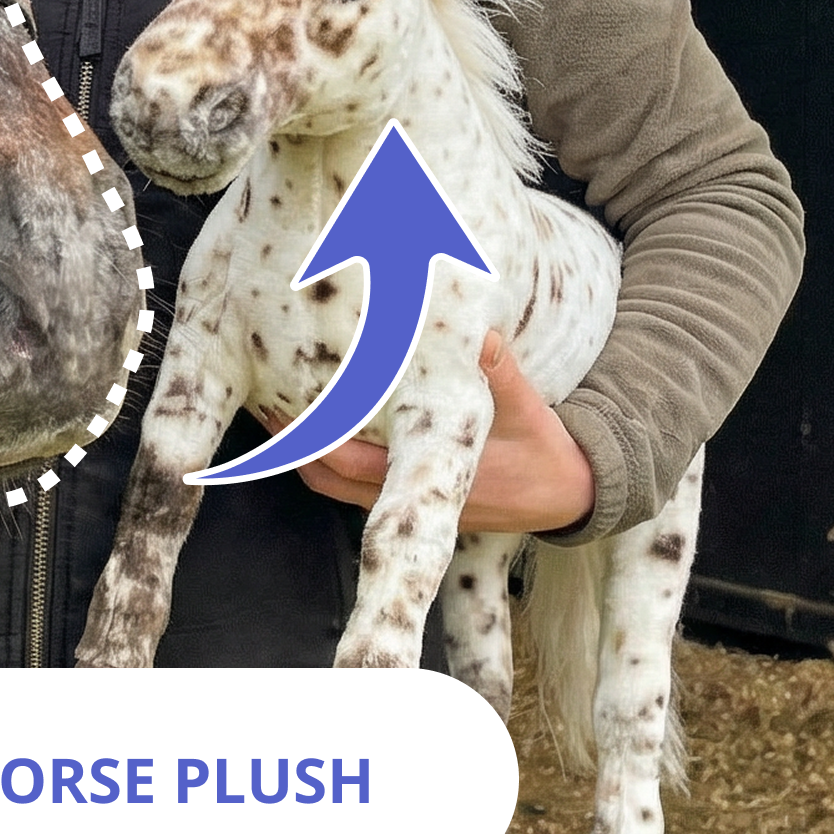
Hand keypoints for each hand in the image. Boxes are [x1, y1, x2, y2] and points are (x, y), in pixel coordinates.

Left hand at [268, 330, 595, 534]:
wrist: (568, 496)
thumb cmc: (544, 451)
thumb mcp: (527, 407)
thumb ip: (501, 371)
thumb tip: (481, 333)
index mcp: (431, 475)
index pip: (350, 464)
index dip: (311, 440)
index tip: (282, 409)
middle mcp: (412, 496)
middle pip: (328, 480)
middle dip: (294, 446)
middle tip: (264, 408)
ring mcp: (411, 501)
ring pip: (337, 488)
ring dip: (308, 455)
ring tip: (281, 417)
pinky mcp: (415, 498)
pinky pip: (356, 486)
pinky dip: (332, 461)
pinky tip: (325, 429)